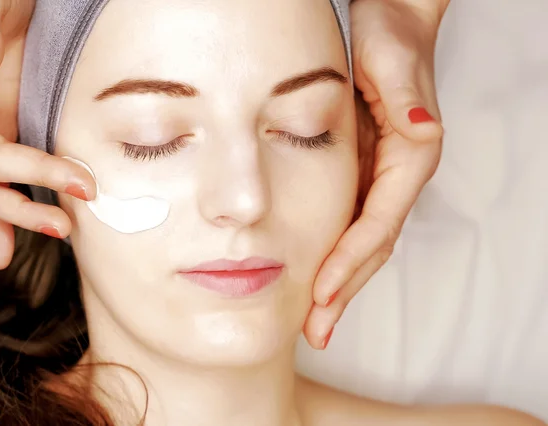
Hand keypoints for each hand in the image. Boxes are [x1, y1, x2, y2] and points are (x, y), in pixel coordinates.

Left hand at [303, 0, 445, 348]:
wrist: (392, 18)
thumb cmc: (392, 35)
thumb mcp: (394, 61)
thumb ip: (405, 98)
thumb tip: (419, 132)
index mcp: (408, 156)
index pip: (376, 224)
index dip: (349, 263)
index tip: (321, 295)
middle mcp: (398, 174)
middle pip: (372, 246)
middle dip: (344, 291)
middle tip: (315, 331)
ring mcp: (382, 176)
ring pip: (362, 242)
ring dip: (339, 284)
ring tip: (313, 320)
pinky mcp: (367, 171)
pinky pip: (350, 223)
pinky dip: (333, 255)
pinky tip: (313, 275)